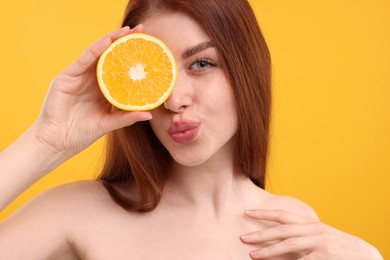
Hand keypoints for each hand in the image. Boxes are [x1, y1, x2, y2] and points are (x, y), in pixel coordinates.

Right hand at [33, 25, 151, 156]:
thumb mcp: (108, 123)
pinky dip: (95, 50)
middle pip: (110, 56)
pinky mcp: (67, 77)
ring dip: (112, 40)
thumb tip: (150, 115)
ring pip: (97, 53)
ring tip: (127, 31)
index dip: (133, 57)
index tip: (150, 48)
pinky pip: (83, 60)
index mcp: (103, 89)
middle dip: (125, 42)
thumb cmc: (81, 134)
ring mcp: (79, 77)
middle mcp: (92, 80)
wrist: (57, 143)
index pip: (120, 68)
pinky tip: (107, 42)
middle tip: (142, 31)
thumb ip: (126, 118)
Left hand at [240, 209, 382, 259]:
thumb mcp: (316, 234)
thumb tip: (275, 237)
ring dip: (269, 250)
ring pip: (289, 245)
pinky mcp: (324, 257)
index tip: (246, 212)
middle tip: (243, 237)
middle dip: (260, 234)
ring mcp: (319, 243)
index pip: (282, 215)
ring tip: (253, 255)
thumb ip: (298, 234)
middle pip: (282, 230)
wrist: (363, 254)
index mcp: (308, 222)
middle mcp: (312, 229)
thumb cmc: (335, 245)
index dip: (263, 213)